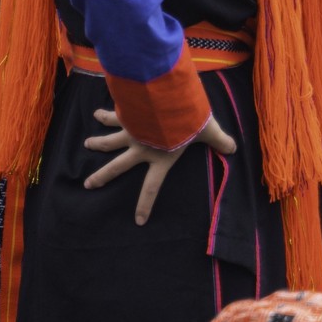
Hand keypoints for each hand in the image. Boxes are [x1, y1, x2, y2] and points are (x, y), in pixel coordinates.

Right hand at [83, 107, 236, 224]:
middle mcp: (140, 149)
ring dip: (98, 143)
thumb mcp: (207, 131)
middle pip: (117, 167)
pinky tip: (97, 113)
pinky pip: (114, 115)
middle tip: (88, 184)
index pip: (151, 188)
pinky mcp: (127, 115)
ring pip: (109, 140)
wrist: (164, 101)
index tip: (138, 221)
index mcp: (160, 159)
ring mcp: (130, 132)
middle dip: (102, 177)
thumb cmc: (186, 120)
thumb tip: (234, 148)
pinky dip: (105, 114)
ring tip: (87, 144)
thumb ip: (219, 140)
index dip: (145, 205)